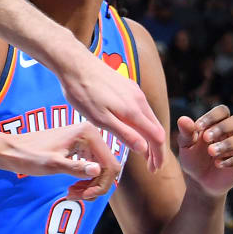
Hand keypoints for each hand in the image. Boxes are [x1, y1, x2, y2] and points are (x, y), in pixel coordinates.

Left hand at [0, 122, 120, 199]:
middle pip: (108, 169)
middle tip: (74, 196)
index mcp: (88, 134)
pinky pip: (92, 168)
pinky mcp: (80, 148)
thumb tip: (98, 170)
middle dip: (94, 187)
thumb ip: (75, 168)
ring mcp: (86, 140)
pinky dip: (85, 181)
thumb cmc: (28, 156)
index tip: (83, 196)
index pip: (110, 165)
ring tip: (71, 193)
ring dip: (89, 186)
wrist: (11, 150)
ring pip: (100, 170)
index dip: (101, 185)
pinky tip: (72, 188)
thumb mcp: (52, 165)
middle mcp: (91, 133)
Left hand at [52, 51, 166, 170]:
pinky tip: (134, 129)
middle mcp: (139, 100)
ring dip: (150, 136)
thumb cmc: (83, 93)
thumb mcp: (100, 119)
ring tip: (144, 152)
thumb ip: (124, 133)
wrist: (75, 64)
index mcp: (134, 110)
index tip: (154, 169)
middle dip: (156, 149)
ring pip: (150, 118)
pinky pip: (142, 109)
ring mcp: (134, 92)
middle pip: (156, 128)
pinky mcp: (128, 86)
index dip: (158, 156)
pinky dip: (143, 124)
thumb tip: (145, 149)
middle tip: (151, 166)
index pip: (157, 138)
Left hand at [177, 104, 232, 195]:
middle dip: (223, 127)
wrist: (199, 182)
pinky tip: (218, 164)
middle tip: (206, 138)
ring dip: (228, 144)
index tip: (197, 127)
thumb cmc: (193, 159)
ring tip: (211, 152)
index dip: (212, 116)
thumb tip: (183, 119)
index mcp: (219, 125)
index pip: (223, 111)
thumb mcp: (186, 146)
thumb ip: (186, 133)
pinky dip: (232, 160)